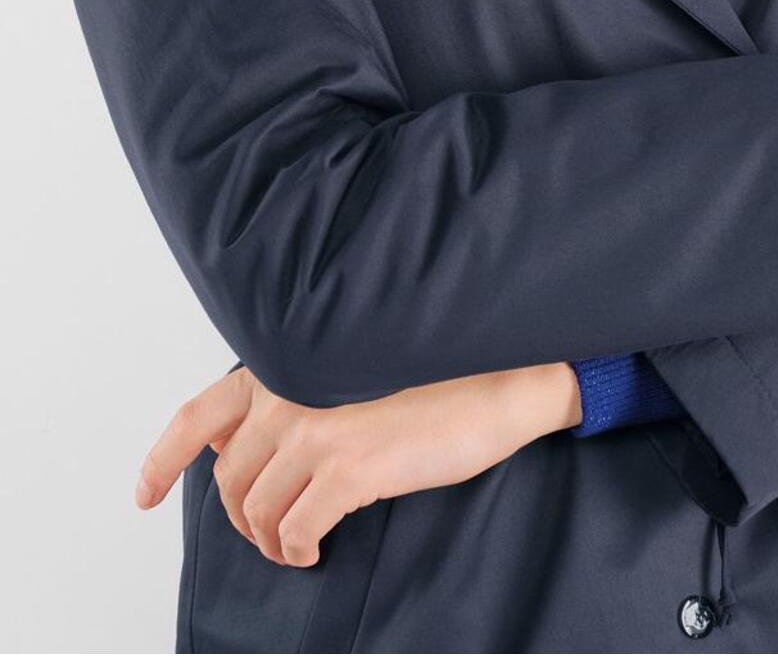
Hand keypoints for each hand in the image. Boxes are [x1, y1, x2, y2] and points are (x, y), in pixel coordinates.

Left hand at [135, 359, 582, 566]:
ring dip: (271, 539)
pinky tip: (316, 549)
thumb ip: (293, 397)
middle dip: (242, 517)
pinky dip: (298, 548)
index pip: (198, 414)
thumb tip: (236, 445)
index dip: (162, 459)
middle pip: (229, 479)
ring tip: (297, 544)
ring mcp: (316, 429)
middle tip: (269, 534)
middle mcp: (290, 392)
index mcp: (285, 364)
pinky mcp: (349, 467)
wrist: (494, 381)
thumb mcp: (348, 375)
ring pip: (258, 510)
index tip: (145, 494)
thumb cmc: (431, 377)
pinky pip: (296, 529)